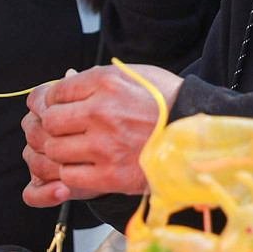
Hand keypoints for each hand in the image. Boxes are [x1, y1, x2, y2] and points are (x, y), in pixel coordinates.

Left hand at [19, 64, 182, 202]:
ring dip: (60, 151)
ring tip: (74, 149)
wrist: (201, 137)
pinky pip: (70, 175)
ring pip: (55, 149)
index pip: (55, 92)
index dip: (51, 101)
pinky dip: (72, 172)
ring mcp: (105, 146)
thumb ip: (97, 78)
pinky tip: (85, 166)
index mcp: (106, 84)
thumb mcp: (135, 75)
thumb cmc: (169, 103)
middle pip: (50, 121)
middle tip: (64, 131)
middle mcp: (101, 113)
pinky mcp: (112, 176)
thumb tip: (65, 79)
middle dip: (52, 126)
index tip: (56, 107)